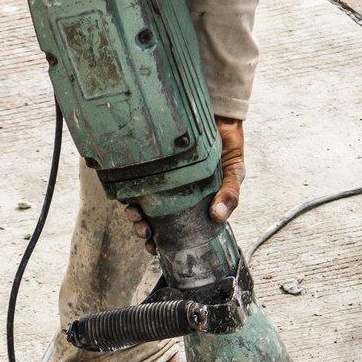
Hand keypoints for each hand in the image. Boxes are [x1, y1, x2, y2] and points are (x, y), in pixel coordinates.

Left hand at [124, 115, 246, 254]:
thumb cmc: (227, 145)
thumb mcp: (234, 171)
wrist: (217, 112)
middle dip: (145, 229)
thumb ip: (230, 192)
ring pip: (143, 203)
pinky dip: (129, 189)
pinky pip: (135, 179)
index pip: (177, 229)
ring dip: (135, 213)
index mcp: (194, 204)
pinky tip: (127, 194)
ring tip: (134, 213)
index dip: (163, 242)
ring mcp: (162, 179)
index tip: (154, 248)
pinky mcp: (151, 163)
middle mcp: (176, 194)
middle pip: (154, 220)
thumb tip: (218, 216)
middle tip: (143, 230)